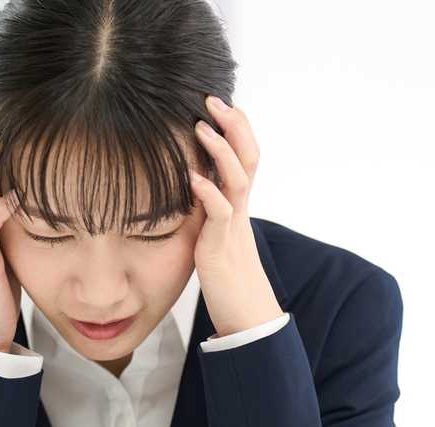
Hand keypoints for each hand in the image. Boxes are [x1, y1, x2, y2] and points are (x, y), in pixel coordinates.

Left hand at [188, 95, 283, 337]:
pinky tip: (193, 178)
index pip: (243, 157)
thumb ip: (204, 215)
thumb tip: (186, 193)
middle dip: (234, 125)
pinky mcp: (221, 248)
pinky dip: (208, 193)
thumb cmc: (228, 282)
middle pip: (248, 157)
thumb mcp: (213, 238)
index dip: (235, 129)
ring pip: (237, 179)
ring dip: (220, 151)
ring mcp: (233, 227)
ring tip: (201, 127)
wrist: (248, 319)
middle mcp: (240, 211)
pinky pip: (220, 214)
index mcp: (237, 206)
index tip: (217, 104)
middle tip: (212, 99)